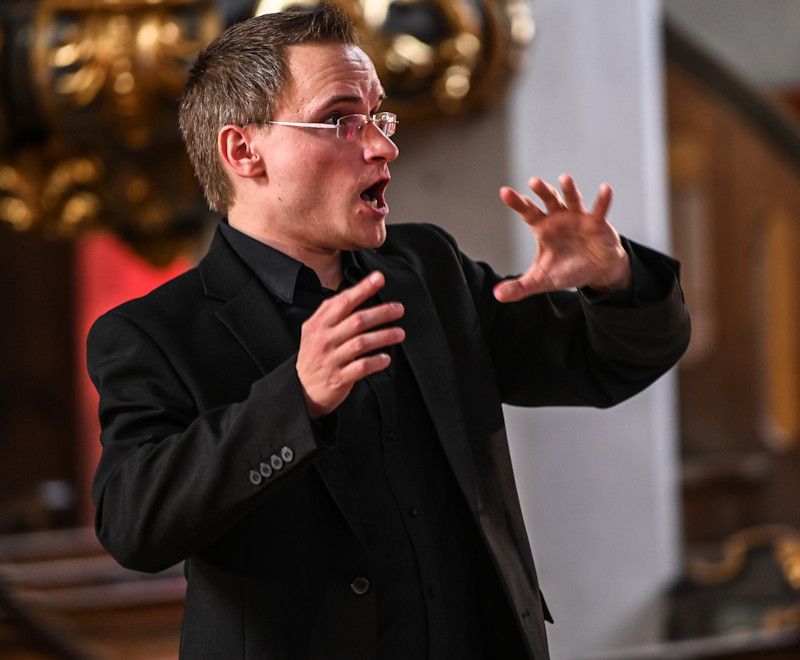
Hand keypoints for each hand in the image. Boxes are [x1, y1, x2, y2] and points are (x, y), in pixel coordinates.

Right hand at [296, 271, 404, 417]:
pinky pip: (362, 367)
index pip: (343, 301)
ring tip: (400, 333)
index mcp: (319, 325)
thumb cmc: (313, 357)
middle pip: (357, 321)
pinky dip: (376, 362)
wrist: (301, 390)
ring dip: (384, 336)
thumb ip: (330, 312)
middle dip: (381, 313)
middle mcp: (324, 340)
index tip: (379, 278)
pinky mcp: (338, 378)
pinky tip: (386, 358)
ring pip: (361, 343)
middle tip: (398, 309)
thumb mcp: (313, 331)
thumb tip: (354, 292)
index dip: (363, 288)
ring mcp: (331, 359)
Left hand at [493, 174, 631, 302]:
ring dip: (569, 190)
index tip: (504, 192)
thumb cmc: (566, 270)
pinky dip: (602, 200)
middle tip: (533, 182)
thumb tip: (497, 296)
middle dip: (542, 191)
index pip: (527, 212)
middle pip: (549, 200)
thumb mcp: (541, 280)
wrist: (596, 272)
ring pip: (572, 200)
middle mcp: (559, 217)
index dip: (517, 202)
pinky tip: (605, 189)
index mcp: (543, 228)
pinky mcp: (598, 223)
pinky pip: (599, 210)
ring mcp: (579, 217)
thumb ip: (520, 287)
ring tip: (564, 179)